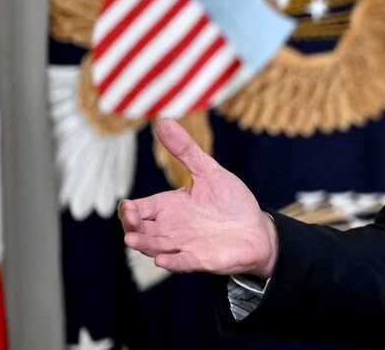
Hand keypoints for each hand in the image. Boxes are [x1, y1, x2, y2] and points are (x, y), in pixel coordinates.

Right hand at [118, 118, 278, 277]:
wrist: (256, 228)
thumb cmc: (229, 201)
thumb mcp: (209, 171)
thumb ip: (186, 150)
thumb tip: (163, 121)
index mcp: (168, 207)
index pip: (138, 210)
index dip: (129, 210)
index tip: (128, 207)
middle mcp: (171, 228)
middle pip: (141, 231)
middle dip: (132, 227)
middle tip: (130, 220)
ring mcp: (184, 246)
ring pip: (156, 248)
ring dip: (145, 245)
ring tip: (132, 241)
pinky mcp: (201, 260)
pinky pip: (182, 263)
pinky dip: (172, 263)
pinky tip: (162, 261)